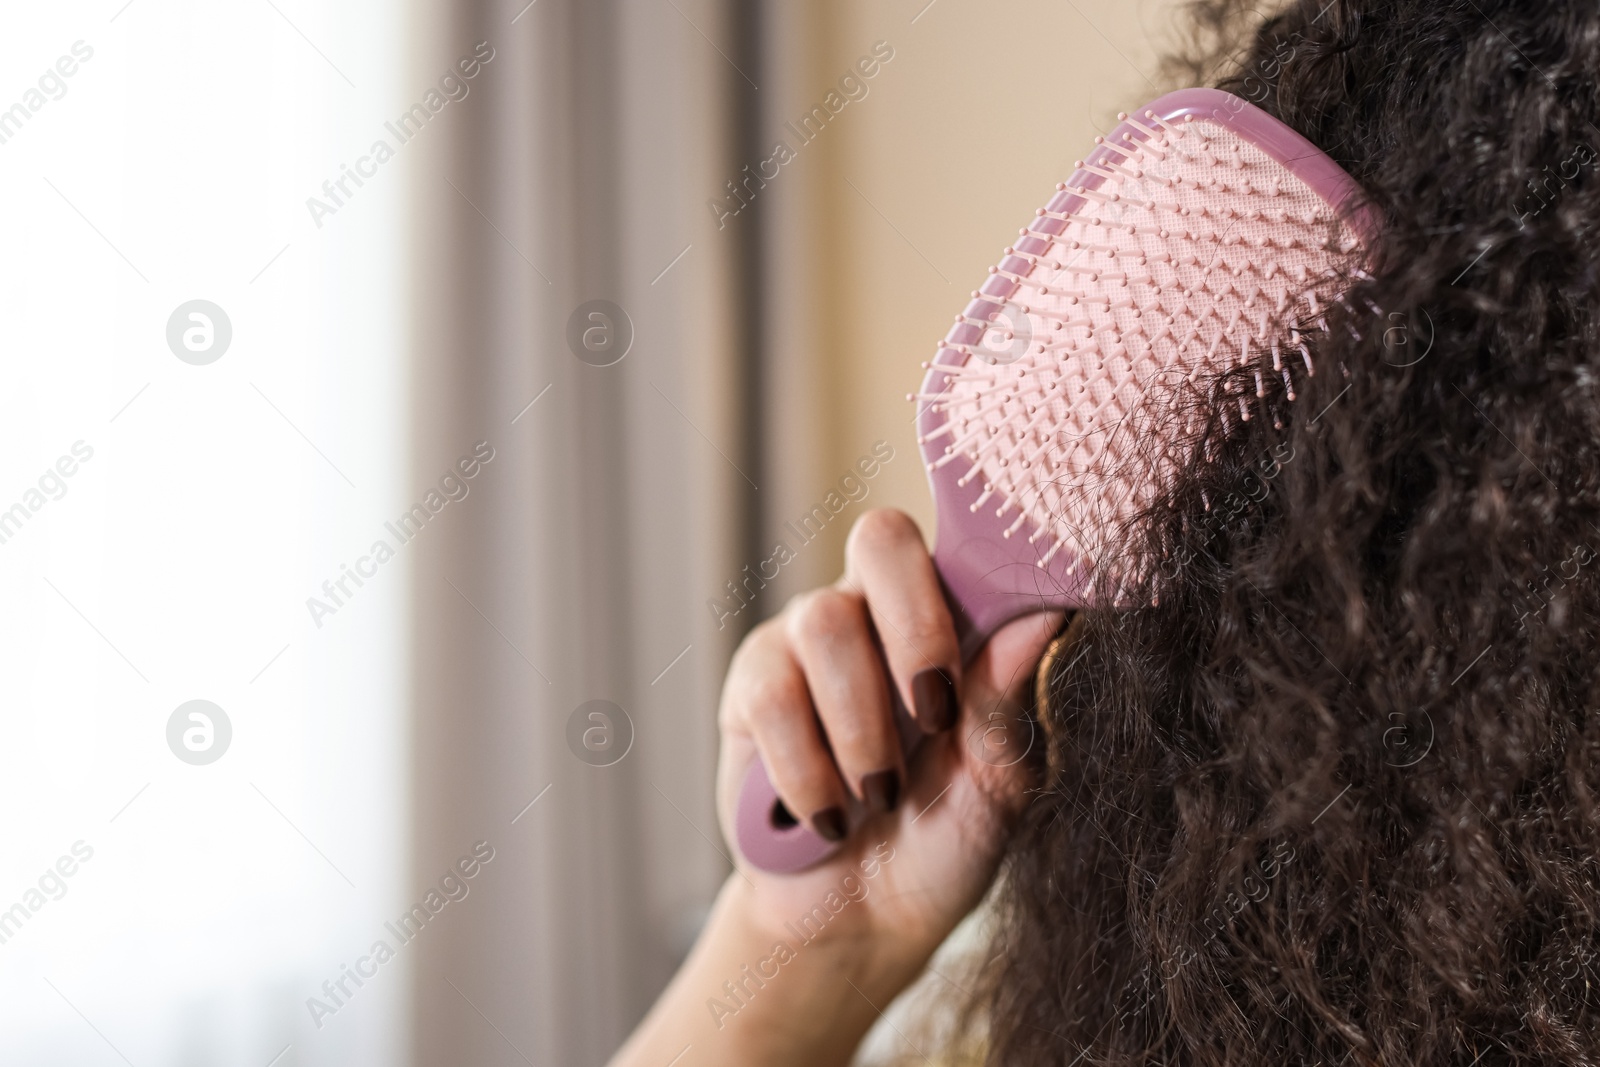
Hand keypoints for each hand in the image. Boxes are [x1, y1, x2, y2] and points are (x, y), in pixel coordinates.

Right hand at [607, 509, 1060, 1066]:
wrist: (860, 922)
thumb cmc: (941, 841)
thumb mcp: (994, 786)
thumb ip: (1005, 703)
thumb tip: (1045, 617)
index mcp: (947, 618)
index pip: (960, 538)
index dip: (981, 550)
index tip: (1013, 612)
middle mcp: (871, 610)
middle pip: (880, 536)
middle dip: (915, 626)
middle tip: (937, 713)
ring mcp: (802, 642)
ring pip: (825, 622)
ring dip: (862, 723)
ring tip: (881, 797)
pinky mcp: (751, 689)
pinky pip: (772, 694)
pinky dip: (808, 768)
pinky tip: (830, 818)